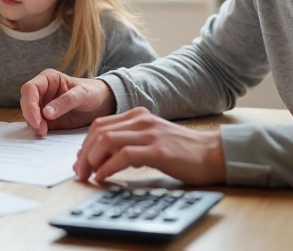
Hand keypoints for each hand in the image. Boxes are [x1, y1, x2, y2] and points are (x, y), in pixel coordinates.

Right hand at [20, 69, 116, 136]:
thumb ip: (66, 101)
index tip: (37, 120)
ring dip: (34, 125)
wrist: (103, 104)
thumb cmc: (93, 92)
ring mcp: (43, 105)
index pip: (30, 89)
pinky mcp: (47, 119)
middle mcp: (42, 91)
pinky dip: (38, 130)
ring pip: (29, 115)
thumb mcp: (83, 94)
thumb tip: (46, 113)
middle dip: (30, 117)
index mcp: (48, 78)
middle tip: (40, 130)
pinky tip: (44, 134)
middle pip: (26, 102)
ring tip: (44, 133)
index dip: (29, 104)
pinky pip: (37, 124)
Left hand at [74, 107, 225, 185]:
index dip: (85, 144)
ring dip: (91, 160)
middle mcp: (142, 120)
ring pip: (107, 140)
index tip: (79, 161)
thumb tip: (104, 158)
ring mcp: (149, 134)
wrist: (213, 154)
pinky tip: (103, 177)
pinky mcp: (158, 150)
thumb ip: (130, 142)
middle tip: (79, 172)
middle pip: (99, 131)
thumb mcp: (152, 139)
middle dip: (84, 153)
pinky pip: (123, 156)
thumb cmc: (183, 151)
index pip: (101, 125)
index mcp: (138, 116)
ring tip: (88, 176)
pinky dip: (107, 167)